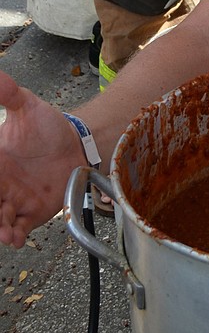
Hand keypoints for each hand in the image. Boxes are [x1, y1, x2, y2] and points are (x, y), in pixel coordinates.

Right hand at [0, 71, 83, 246]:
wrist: (78, 142)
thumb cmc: (48, 126)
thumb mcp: (28, 106)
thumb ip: (9, 95)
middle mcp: (1, 184)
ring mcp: (14, 200)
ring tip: (3, 233)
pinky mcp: (31, 213)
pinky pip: (18, 229)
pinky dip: (14, 236)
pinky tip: (15, 237)